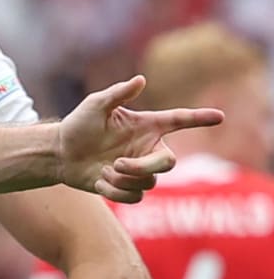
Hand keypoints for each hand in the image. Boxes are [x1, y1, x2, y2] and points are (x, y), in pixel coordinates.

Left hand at [56, 76, 223, 201]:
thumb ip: (118, 94)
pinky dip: (114, 192)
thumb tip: (140, 79)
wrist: (60, 154)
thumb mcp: (95, 105)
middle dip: (143, 168)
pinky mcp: (128, 188)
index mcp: (146, 126)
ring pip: (149, 183)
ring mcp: (139, 170)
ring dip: (122, 179)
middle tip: (117, 164)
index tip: (219, 116)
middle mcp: (148, 148)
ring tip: (103, 170)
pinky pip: (134, 198)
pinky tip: (99, 182)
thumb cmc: (79, 125)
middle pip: (168, 163)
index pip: (179, 120)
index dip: (199, 118)